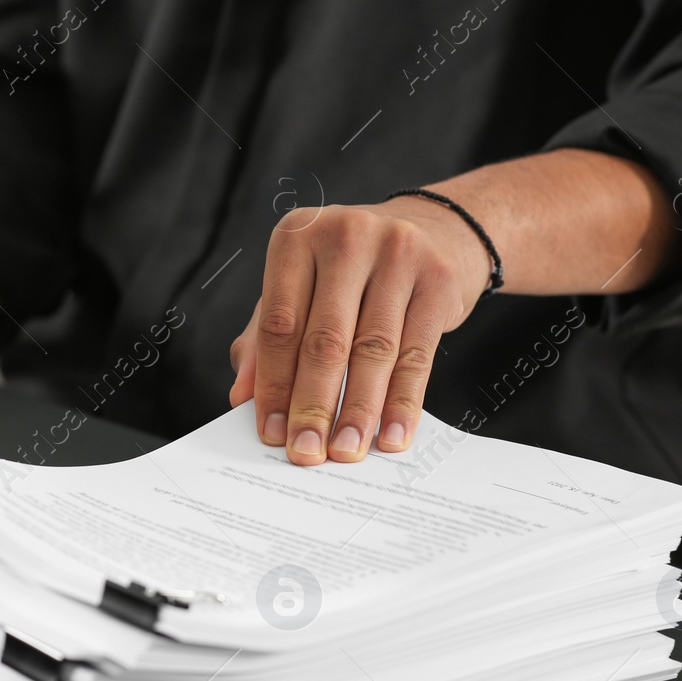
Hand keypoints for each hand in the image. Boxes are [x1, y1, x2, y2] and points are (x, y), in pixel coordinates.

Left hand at [228, 197, 490, 464]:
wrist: (435, 229)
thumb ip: (264, 338)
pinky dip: (402, 403)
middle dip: (313, 405)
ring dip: (358, 411)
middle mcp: (346, 236)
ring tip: (346, 451)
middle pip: (325, 339)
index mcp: (296, 235)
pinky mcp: (439, 279)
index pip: (279, 323)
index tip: (271, 432)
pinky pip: (416, 355)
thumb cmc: (350, 268)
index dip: (273, 384)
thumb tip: (242, 398)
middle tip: (306, 451)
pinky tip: (391, 436)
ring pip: (373, 351)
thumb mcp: (300, 288)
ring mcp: (398, 253)